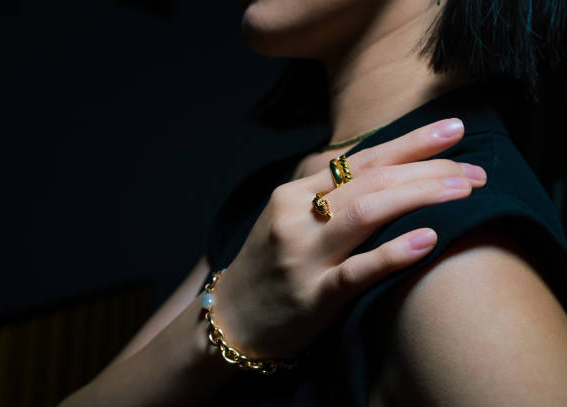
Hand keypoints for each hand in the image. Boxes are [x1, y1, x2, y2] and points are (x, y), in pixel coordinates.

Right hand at [210, 119, 485, 359]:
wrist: (232, 317)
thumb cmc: (270, 263)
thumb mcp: (288, 216)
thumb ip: (326, 190)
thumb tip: (382, 165)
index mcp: (293, 192)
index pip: (360, 158)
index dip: (410, 142)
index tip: (454, 129)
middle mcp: (296, 215)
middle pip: (369, 180)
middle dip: (427, 168)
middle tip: (476, 170)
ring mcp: (303, 254)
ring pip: (364, 213)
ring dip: (419, 196)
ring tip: (464, 190)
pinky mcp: (312, 294)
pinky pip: (356, 270)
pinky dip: (392, 253)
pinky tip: (429, 239)